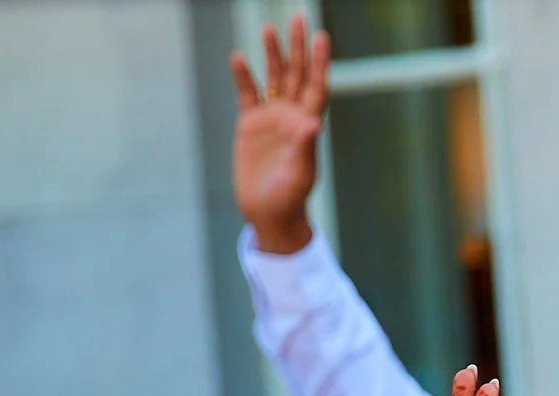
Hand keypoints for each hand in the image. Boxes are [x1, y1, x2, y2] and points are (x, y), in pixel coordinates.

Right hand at [229, 15, 328, 255]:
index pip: (316, 86)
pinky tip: (237, 58)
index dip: (319, 62)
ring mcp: (271, 118)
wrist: (268, 212)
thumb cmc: (290, 197)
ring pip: (273, 79)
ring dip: (272, 54)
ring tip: (269, 28)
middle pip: (296, 74)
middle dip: (298, 47)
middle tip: (298, 17)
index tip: (321, 37)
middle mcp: (291, 116)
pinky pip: (247, 94)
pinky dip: (243, 76)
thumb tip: (312, 123)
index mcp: (308, 125)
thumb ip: (305, 147)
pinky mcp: (250, 125)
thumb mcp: (300, 174)